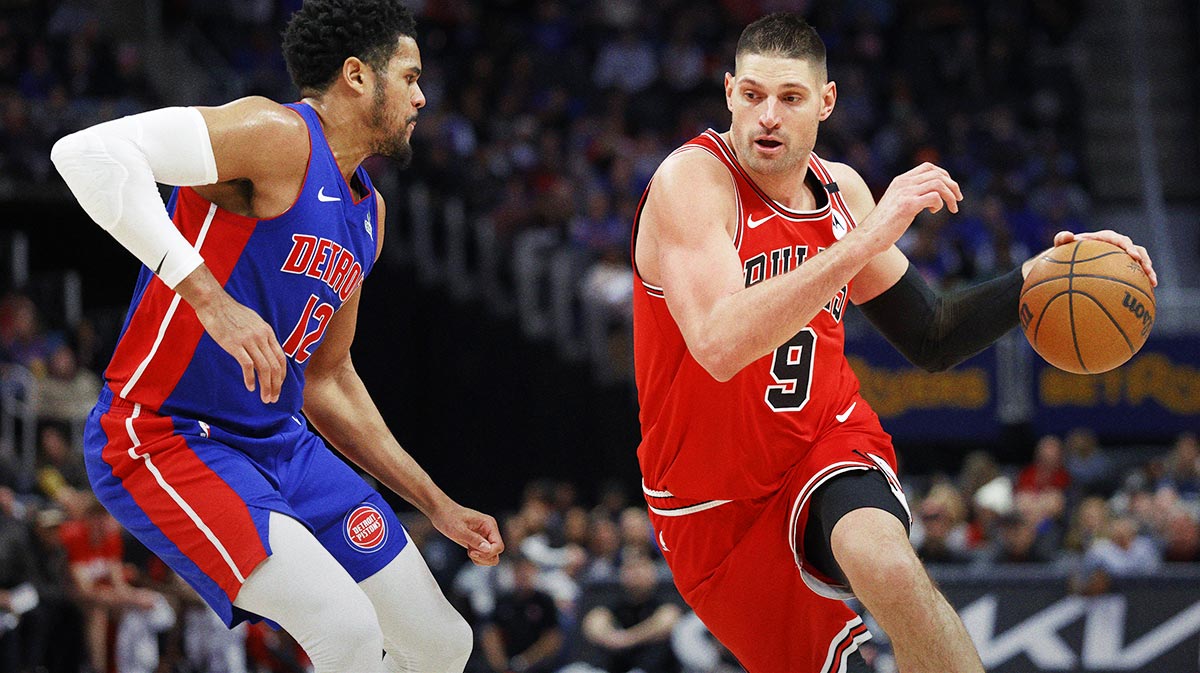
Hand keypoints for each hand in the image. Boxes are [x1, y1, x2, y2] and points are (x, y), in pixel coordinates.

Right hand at [177, 266, 286, 402]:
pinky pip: (247, 365)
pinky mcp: (234, 344)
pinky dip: (250, 378)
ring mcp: (249, 340)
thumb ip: (261, 335)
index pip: (281, 358)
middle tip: (273, 399)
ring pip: (264, 368)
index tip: (278, 387)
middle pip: (275, 366)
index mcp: (267, 332)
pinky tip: (250, 388)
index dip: (282, 376)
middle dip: (276, 385)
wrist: (214, 302)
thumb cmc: (231, 312)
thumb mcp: (253, 321)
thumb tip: (264, 350)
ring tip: (265, 398)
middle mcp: (262, 337)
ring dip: (266, 386)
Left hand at [430, 502, 503, 565]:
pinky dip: (477, 558)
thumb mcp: (459, 529)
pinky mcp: (478, 542)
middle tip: (470, 552)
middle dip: (484, 557)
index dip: (487, 553)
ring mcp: (484, 537)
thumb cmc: (448, 516)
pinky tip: (468, 551)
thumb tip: (487, 549)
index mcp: (489, 525)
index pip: (498, 546)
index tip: (472, 552)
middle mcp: (489, 531)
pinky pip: (484, 555)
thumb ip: (474, 539)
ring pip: (491, 556)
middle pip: (497, 552)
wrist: (440, 512)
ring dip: (481, 559)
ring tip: (469, 551)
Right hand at [858, 162, 962, 253]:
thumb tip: (931, 197)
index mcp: (900, 181)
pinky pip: (934, 197)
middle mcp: (903, 183)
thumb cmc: (884, 224)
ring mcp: (905, 193)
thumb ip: (910, 196)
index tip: (950, 188)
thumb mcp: (897, 204)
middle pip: (937, 174)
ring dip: (951, 196)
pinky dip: (939, 204)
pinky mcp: (908, 205)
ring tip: (952, 208)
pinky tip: (932, 212)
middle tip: (958, 199)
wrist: (870, 236)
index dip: (944, 175)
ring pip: (938, 184)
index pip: (928, 167)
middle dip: (953, 186)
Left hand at [1053, 230, 1157, 286]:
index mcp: (1106, 238)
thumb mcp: (1061, 245)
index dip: (1128, 246)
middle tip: (1147, 270)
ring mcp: (1122, 257)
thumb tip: (1066, 235)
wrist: (1069, 260)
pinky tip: (1146, 294)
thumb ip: (1062, 238)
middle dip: (1144, 260)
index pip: (1120, 240)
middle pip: (1136, 250)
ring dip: (1148, 271)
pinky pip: (1135, 274)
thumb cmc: (1065, 252)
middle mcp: (1117, 246)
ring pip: (1140, 262)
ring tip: (1153, 283)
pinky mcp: (1123, 268)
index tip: (1132, 255)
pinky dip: (1142, 282)